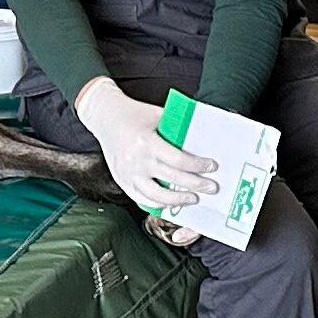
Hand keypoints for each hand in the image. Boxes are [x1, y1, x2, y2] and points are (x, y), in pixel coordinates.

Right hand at [74, 78, 219, 220]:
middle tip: (212, 187)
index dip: (198, 166)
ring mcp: (128, 174)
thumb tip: (201, 141)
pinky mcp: (122, 181)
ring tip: (194, 199)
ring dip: (178, 200)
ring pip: (157, 197)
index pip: (178, 160)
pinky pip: (142, 199)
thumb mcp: (158, 115)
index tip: (212, 166)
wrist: (105, 116)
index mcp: (146, 143)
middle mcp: (137, 161)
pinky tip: (171, 203)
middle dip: (196, 185)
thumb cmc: (134, 114)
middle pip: (172, 179)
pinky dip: (159, 204)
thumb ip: (177, 128)